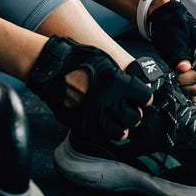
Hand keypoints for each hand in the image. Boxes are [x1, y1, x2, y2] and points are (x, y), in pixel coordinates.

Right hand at [26, 36, 152, 139]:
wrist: (50, 69)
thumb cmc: (77, 60)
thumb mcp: (104, 61)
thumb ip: (122, 76)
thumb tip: (140, 87)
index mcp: (117, 83)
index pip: (145, 97)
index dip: (144, 97)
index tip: (141, 97)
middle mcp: (109, 102)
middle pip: (135, 117)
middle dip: (134, 113)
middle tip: (129, 108)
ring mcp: (96, 117)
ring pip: (121, 132)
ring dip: (122, 125)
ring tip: (116, 118)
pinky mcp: (84, 126)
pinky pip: (102, 136)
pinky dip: (104, 131)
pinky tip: (101, 121)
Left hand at [147, 0, 195, 101]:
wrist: (166, 22)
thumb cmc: (170, 26)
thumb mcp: (173, 36)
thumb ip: (179, 53)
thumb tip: (184, 68)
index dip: (188, 79)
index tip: (175, 77)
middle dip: (187, 86)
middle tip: (173, 80)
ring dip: (186, 91)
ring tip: (174, 84)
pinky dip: (189, 96)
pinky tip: (181, 96)